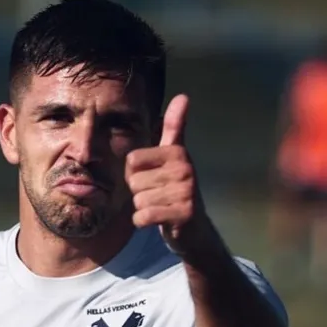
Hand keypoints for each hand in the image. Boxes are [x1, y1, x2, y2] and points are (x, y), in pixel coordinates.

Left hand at [125, 94, 205, 254]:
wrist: (194, 231)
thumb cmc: (177, 191)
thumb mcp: (175, 157)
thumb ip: (174, 128)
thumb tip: (184, 96)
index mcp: (177, 153)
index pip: (132, 161)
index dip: (135, 175)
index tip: (153, 180)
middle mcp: (184, 168)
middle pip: (133, 182)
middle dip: (140, 194)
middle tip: (159, 198)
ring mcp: (186, 191)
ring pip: (138, 201)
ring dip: (144, 209)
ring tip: (162, 208)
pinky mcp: (184, 214)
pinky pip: (143, 217)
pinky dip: (144, 222)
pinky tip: (159, 221)